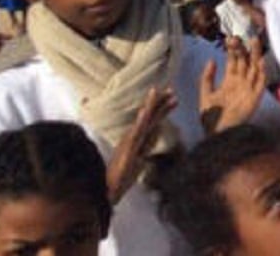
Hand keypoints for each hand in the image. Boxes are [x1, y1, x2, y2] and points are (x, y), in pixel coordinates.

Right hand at [106, 86, 176, 203]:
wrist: (107, 191)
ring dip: (151, 106)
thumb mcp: (135, 167)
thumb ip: (140, 159)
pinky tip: (146, 111)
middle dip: (160, 103)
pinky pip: (136, 132)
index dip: (161, 109)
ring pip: (143, 120)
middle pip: (149, 117)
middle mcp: (132, 138)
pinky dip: (142, 121)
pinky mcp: (127, 149)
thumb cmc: (120, 180)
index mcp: (136, 140)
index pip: (151, 121)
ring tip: (156, 91)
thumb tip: (144, 157)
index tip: (172, 97)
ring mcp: (130, 142)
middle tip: (171, 89)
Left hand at [199, 38, 266, 133]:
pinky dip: (262, 72)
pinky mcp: (255, 97)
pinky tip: (260, 61)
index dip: (232, 50)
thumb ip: (207, 78)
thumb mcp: (205, 95)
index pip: (233, 61)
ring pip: (254, 68)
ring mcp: (249, 89)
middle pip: (245, 62)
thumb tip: (212, 59)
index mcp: (229, 81)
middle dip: (243, 49)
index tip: (230, 39)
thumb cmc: (211, 118)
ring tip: (254, 41)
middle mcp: (241, 83)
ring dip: (255, 55)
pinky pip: (260, 82)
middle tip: (240, 37)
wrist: (217, 135)